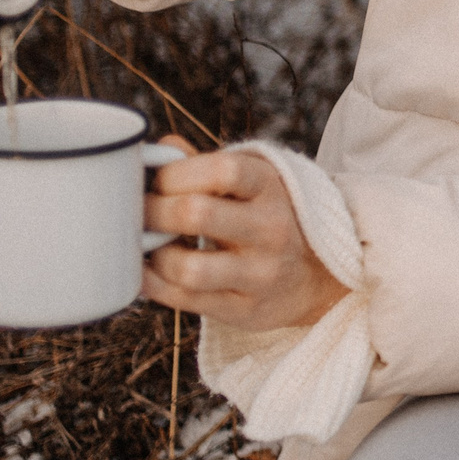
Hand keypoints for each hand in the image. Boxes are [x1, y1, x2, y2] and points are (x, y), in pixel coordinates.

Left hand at [143, 139, 349, 330]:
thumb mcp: (253, 184)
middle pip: (197, 214)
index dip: (176, 173)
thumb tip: (158, 149)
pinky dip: (153, 284)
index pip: (222, 171)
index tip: (158, 181)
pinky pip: (185, 301)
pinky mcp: (246, 309)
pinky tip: (148, 271)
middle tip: (140, 212)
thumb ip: (207, 166)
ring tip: (149, 246)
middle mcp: (272, 229)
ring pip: (189, 269)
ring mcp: (261, 273)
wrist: (318, 277)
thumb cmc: (267, 219)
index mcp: (272, 188)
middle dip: (153, 211)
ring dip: (155, 255)